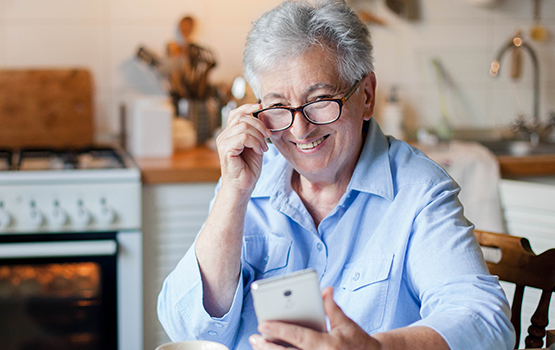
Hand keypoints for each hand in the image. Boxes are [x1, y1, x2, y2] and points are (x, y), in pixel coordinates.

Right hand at [216, 103, 269, 194]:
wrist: (243, 187)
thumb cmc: (248, 168)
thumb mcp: (254, 145)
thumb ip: (255, 131)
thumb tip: (262, 115)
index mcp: (229, 133)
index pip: (236, 113)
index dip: (248, 107)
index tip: (261, 108)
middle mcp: (223, 136)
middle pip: (241, 117)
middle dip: (259, 124)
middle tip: (268, 137)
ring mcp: (223, 143)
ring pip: (244, 126)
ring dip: (259, 136)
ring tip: (264, 147)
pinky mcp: (226, 150)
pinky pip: (243, 137)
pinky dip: (255, 142)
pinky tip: (259, 151)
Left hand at [249, 287, 381, 349]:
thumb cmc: (357, 341)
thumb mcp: (346, 323)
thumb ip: (332, 307)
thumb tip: (326, 289)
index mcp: (328, 345)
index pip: (299, 337)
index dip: (279, 330)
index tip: (262, 324)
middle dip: (268, 346)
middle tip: (255, 336)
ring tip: (257, 344)